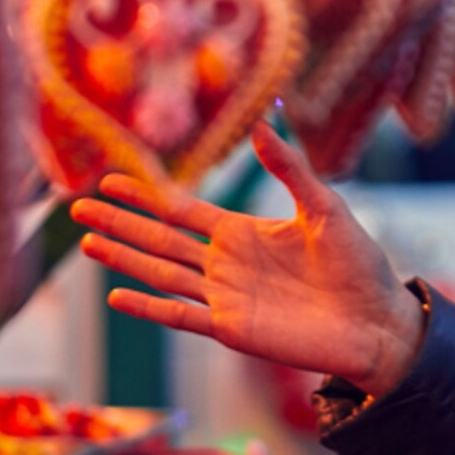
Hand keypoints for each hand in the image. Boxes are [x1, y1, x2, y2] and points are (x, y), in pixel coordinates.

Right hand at [72, 122, 425, 396]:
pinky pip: (181, 316)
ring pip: (162, 274)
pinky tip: (116, 296)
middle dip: (120, 222)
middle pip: (160, 239)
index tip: (110, 178)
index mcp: (243, 233)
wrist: (377, 321)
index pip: (182, 210)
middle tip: (77, 208)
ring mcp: (225, 297)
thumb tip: (261, 125)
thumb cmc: (359, 264)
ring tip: (88, 242)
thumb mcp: (325, 207)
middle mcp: (226, 264)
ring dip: (125, 259)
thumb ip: (290, 169)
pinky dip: (149, 307)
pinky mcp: (232, 329)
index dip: (146, 195)